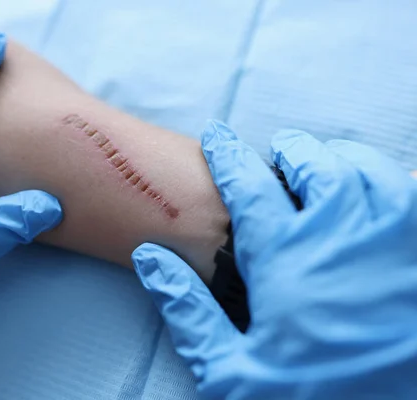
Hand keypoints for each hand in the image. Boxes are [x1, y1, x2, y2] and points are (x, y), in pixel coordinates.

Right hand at [132, 121, 416, 398]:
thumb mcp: (230, 372)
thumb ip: (187, 309)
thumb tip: (150, 258)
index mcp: (286, 260)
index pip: (248, 185)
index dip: (226, 154)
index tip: (217, 135)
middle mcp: (344, 239)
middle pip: (316, 166)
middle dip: (292, 149)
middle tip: (279, 148)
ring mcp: (397, 248)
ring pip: (373, 173)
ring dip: (344, 158)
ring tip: (329, 159)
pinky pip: (415, 200)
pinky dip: (397, 183)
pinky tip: (387, 189)